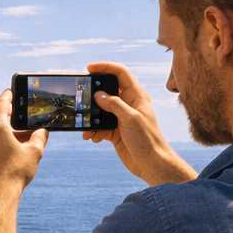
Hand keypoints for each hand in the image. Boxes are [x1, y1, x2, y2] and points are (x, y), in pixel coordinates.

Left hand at [0, 89, 47, 203]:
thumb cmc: (17, 173)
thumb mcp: (34, 153)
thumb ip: (39, 138)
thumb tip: (42, 132)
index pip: (1, 104)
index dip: (8, 96)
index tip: (10, 91)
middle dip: (6, 115)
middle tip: (16, 115)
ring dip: (0, 132)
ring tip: (14, 137)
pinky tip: (4, 152)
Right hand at [81, 62, 196, 185]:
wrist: (151, 164)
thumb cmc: (148, 140)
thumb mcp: (131, 119)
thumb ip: (114, 104)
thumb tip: (98, 95)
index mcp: (136, 96)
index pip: (120, 74)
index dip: (105, 68)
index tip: (89, 69)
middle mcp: (128, 104)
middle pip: (107, 90)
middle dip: (93, 93)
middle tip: (81, 96)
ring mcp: (120, 118)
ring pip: (100, 110)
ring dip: (91, 116)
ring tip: (85, 122)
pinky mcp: (115, 131)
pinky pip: (99, 126)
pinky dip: (93, 131)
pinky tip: (92, 137)